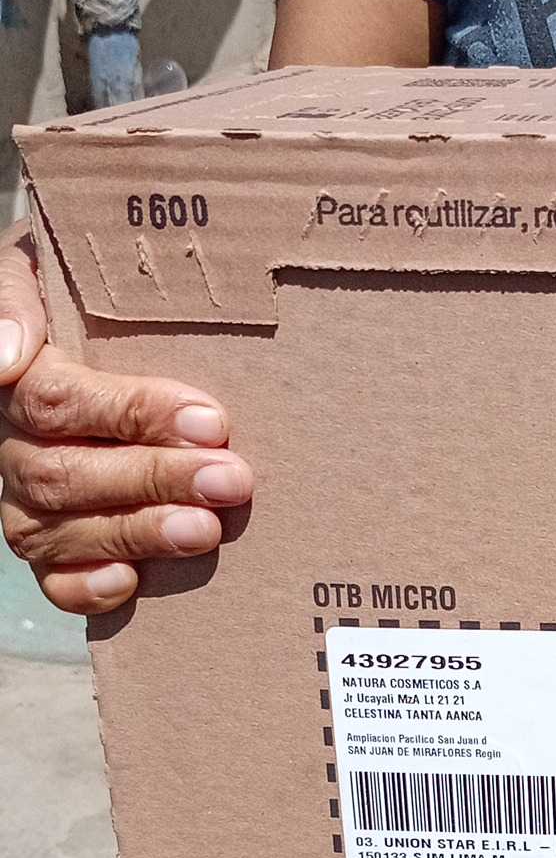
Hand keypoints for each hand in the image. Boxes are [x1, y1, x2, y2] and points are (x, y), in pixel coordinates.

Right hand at [0, 230, 253, 614]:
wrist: (86, 333)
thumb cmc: (79, 301)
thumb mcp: (39, 270)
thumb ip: (16, 297)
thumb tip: (8, 356)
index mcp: (21, 382)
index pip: (59, 401)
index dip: (134, 412)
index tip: (211, 419)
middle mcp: (14, 448)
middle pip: (68, 473)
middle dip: (154, 478)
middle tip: (232, 479)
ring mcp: (29, 504)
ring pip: (65, 530)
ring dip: (139, 531)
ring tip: (207, 529)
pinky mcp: (50, 550)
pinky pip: (54, 581)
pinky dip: (88, 586)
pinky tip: (132, 581)